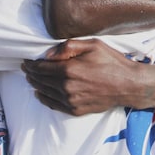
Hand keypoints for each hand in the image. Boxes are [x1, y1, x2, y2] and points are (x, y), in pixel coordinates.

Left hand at [23, 39, 149, 115]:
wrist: (129, 85)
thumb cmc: (113, 62)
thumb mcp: (93, 45)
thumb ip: (68, 46)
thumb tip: (47, 54)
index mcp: (69, 69)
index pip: (41, 68)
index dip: (31, 65)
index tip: (26, 61)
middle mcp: (66, 87)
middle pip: (40, 81)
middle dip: (31, 74)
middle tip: (26, 69)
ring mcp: (70, 100)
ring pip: (45, 93)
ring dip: (35, 85)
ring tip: (31, 79)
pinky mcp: (75, 110)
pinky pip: (53, 105)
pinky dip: (43, 99)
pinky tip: (40, 94)